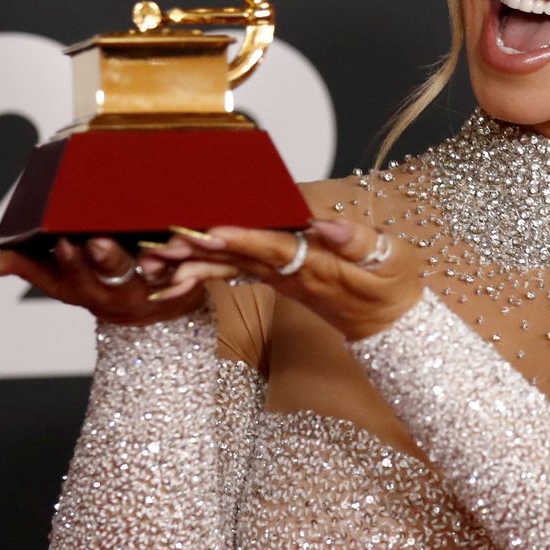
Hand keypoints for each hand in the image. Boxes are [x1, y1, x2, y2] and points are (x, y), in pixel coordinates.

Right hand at [0, 237, 203, 324]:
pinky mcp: (178, 279)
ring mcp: (146, 287)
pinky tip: (187, 242)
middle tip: (99, 240)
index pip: (66, 278)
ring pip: (149, 272)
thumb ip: (21, 266)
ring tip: (150, 245)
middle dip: (104, 257)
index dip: (67, 263)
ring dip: (150, 260)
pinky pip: (185, 269)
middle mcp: (111, 291)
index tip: (63, 243)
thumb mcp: (57, 280)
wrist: (155, 307)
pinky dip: (185, 257)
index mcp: (77, 288)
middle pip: (109, 272)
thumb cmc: (98, 281)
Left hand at [158, 219, 420, 340]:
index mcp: (318, 268)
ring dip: (191, 264)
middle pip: (239, 260)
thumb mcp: (392, 260)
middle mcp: (291, 276)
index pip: (275, 250)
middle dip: (201, 251)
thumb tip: (325, 224)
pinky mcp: (277, 280)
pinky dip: (202, 274)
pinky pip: (234, 276)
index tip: (214, 230)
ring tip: (156, 260)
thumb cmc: (394, 287)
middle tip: (164, 243)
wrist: (392, 325)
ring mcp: (281, 281)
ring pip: (230, 269)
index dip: (244, 240)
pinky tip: (173, 275)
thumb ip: (358, 241)